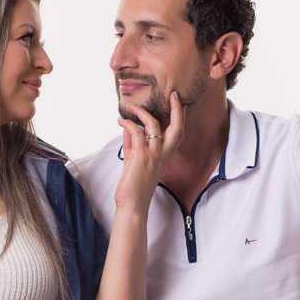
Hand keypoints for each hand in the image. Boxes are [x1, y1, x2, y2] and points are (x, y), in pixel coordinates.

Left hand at [114, 92, 185, 210]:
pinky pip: (136, 132)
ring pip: (154, 124)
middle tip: (172, 95)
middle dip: (176, 109)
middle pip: (177, 127)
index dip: (180, 116)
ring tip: (130, 106)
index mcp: (164, 155)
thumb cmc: (133, 184)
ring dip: (141, 112)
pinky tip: (120, 121)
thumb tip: (128, 127)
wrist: (132, 204)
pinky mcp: (141, 156)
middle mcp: (162, 154)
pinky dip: (127, 124)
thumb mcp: (134, 160)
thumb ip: (133, 143)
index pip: (177, 133)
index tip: (178, 101)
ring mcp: (153, 155)